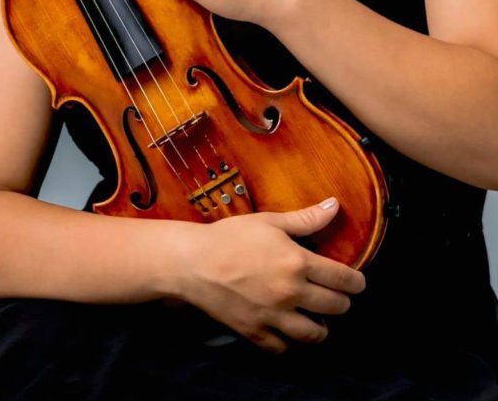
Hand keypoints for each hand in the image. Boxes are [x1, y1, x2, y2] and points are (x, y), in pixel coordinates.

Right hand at [169, 198, 366, 353]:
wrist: (194, 262)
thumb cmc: (232, 236)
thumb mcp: (270, 221)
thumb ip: (306, 219)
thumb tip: (334, 206)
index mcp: (297, 262)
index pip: (343, 279)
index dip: (357, 282)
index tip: (358, 282)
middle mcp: (291, 293)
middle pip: (335, 307)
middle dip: (342, 302)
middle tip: (338, 297)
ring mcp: (274, 316)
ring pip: (314, 334)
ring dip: (322, 327)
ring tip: (320, 320)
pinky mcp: (255, 332)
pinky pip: (282, 347)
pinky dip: (289, 342)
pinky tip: (288, 330)